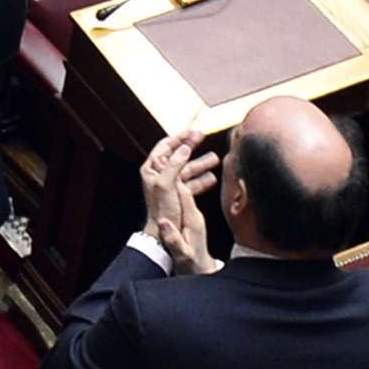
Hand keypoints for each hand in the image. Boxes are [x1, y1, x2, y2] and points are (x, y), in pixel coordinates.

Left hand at [141, 127, 220, 274]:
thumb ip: (175, 165)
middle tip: (204, 138)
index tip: (193, 132)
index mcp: (152, 169)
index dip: (179, 137)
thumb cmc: (163, 211)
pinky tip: (213, 178)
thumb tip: (184, 147)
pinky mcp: (177, 196)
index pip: (165, 146)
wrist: (163, 235)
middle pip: (177, 154)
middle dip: (191, 146)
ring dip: (200, 163)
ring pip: (186, 169)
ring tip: (215, 159)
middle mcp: (159, 175)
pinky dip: (201, 179)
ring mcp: (169, 186)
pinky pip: (191, 183)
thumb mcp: (167, 184)